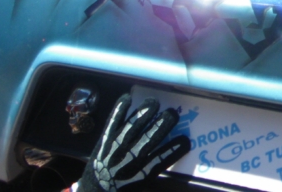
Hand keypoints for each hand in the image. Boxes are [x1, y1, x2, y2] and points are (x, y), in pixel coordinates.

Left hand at [75, 94, 189, 191]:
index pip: (161, 160)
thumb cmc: (121, 186)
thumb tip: (172, 152)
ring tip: (154, 102)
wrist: (95, 189)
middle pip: (148, 140)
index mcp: (140, 173)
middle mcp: (129, 159)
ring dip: (143, 114)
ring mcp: (115, 148)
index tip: (186, 141)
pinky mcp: (104, 140)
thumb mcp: (140, 183)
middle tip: (172, 113)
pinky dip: (119, 110)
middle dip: (161, 125)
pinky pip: (112, 123)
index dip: (174, 150)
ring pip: (131, 128)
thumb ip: (154, 169)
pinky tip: (127, 98)